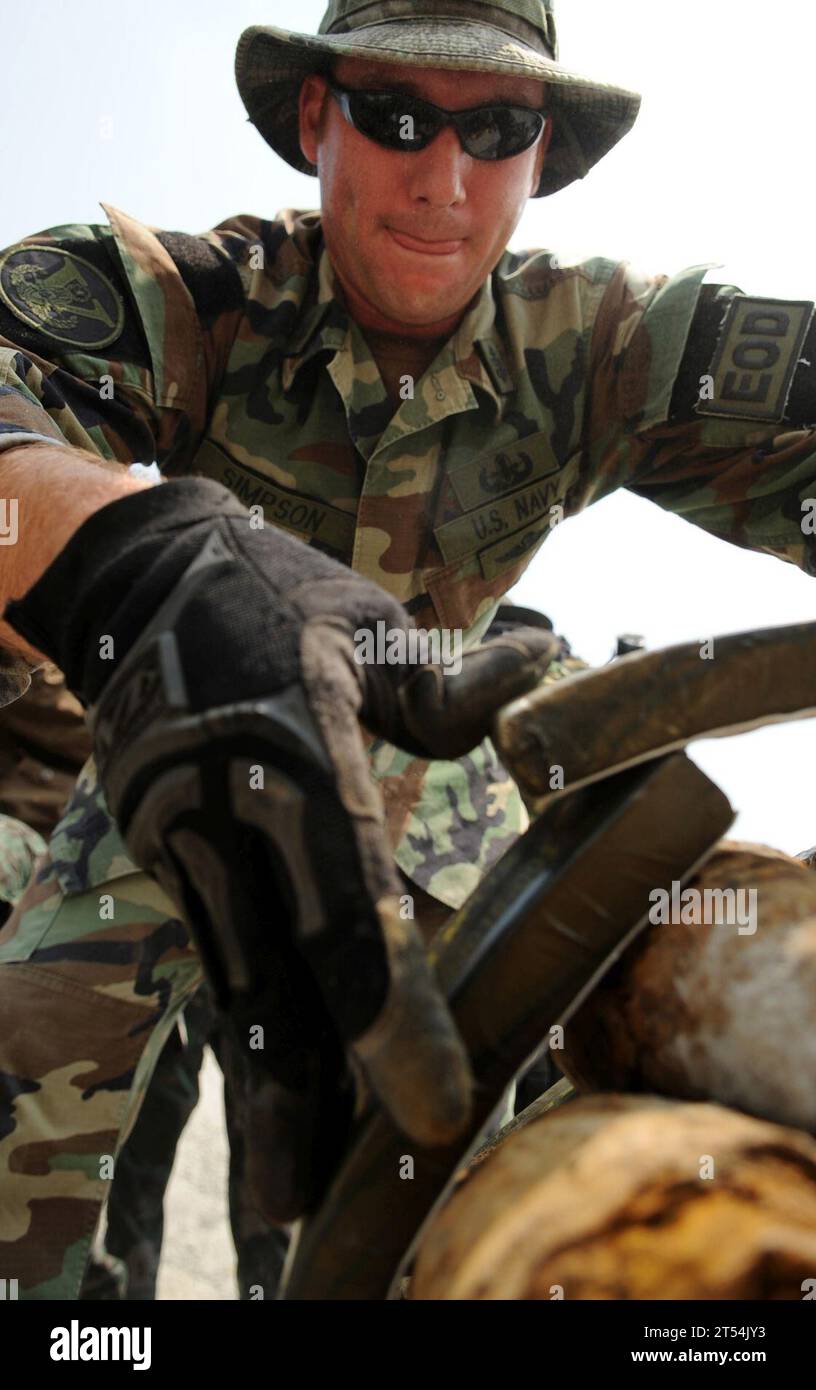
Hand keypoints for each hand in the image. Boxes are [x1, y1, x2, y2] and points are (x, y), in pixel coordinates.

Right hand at [6, 478, 557, 1217]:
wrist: (136, 579)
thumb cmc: (270, 594)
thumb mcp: (363, 620)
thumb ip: (443, 683)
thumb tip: (541, 674)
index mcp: (291, 744)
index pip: (350, 894)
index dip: (390, 1003)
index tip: (430, 1097)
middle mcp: (225, 807)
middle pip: (272, 969)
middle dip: (298, 1088)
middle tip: (307, 1204)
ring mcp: (182, 833)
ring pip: (234, 974)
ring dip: (263, 1077)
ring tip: (280, 1187)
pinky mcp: (166, 848)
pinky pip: (221, 946)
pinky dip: (253, 1017)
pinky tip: (271, 1082)